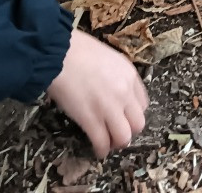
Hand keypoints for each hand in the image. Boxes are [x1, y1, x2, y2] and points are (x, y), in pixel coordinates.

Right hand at [48, 29, 148, 156]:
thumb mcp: (107, 57)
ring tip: (107, 142)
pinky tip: (97, 150)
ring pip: (124, 138)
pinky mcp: (91, 120)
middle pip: (138, 124)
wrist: (58, 53)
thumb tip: (111, 91)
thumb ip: (115, 76)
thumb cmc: (77, 50)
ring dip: (116, 143)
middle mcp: (124, 92)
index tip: (124, 116)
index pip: (143, 104)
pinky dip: (101, 150)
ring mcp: (109, 108)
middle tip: (116, 131)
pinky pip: (102, 143)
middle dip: (128, 130)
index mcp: (129, 74)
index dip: (132, 114)